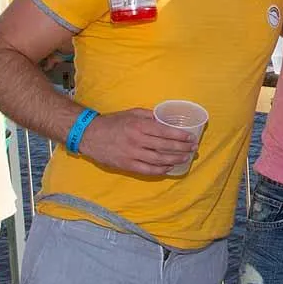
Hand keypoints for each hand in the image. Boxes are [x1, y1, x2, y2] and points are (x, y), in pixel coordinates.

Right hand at [79, 108, 195, 175]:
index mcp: (139, 125)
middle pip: (165, 146)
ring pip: (159, 159)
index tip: (191, 138)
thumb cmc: (113, 122)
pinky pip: (147, 170)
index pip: (165, 131)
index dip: (180, 136)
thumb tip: (167, 119)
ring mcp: (132, 154)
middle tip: (193, 149)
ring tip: (185, 158)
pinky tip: (169, 167)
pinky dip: (160, 169)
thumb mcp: (132, 113)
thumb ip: (150, 116)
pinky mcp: (127, 165)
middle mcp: (137, 140)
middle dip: (182, 148)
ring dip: (175, 160)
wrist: (89, 135)